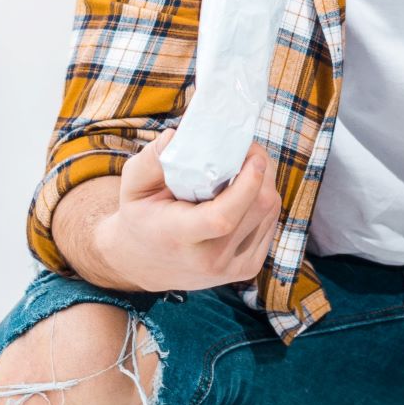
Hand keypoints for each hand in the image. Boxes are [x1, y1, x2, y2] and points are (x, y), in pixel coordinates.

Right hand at [92, 129, 282, 292]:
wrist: (146, 263)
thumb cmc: (140, 216)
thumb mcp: (133, 185)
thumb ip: (152, 159)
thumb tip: (178, 135)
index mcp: (178, 238)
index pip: (223, 218)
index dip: (247, 185)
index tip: (253, 156)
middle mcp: (210, 259)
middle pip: (257, 209)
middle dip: (261, 170)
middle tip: (247, 147)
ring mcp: (233, 269)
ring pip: (270, 213)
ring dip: (264, 183)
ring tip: (243, 167)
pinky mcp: (249, 269)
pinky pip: (270, 224)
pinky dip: (263, 201)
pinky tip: (245, 192)